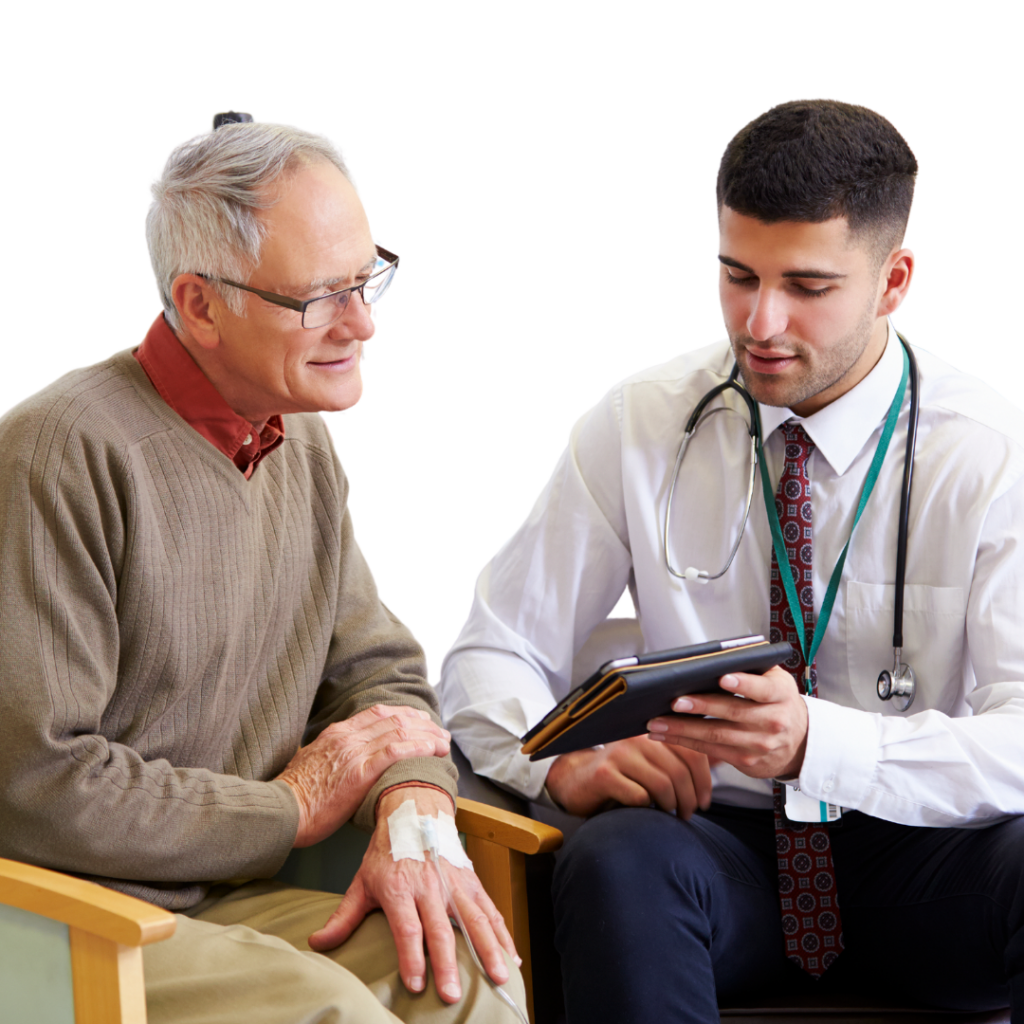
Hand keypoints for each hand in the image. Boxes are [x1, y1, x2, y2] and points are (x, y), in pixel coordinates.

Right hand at [277, 705, 450, 847]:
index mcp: (337, 733)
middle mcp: (348, 736)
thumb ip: (331, 755)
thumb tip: (342, 760)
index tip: (420, 721)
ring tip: (445, 743)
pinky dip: (419, 748)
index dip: (404, 714)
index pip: (377, 713)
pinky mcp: (360, 772)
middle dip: (422, 724)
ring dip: (428, 736)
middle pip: (394, 719)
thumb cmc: (294, 796)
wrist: (281, 810)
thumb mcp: (311, 764)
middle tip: (440, 732)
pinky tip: (434, 751)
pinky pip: (396, 752)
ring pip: (400, 732)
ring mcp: (354, 752)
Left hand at [308, 787, 519, 1002]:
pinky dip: (503, 934)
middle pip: (441, 928)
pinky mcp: (472, 880)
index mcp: (400, 887)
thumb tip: (317, 942)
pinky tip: (512, 958)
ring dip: (488, 949)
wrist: (414, 809)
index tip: (416, 983)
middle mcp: (430, 885)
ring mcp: (454, 882)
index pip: (407, 926)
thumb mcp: (362, 879)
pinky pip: (490, 910)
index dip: (411, 955)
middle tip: (451, 993)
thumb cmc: (387, 850)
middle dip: (447, 963)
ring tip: (498, 977)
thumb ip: (344, 916)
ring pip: (475, 919)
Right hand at [544, 734, 712, 817]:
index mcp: (653, 732)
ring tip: (671, 815)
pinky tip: (646, 811)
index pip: (691, 752)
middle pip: (679, 771)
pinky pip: (639, 796)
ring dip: (672, 806)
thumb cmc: (621, 774)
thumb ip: (680, 758)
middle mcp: (637, 738)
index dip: (704, 781)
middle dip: (689, 799)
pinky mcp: (605, 774)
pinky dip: (648, 808)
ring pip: (662, 784)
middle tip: (688, 814)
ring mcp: (619, 754)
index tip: (705, 802)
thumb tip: (722, 757)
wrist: (576, 780)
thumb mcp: (651, 762)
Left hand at [647, 665, 808, 778]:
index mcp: (780, 694)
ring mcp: (760, 744)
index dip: (743, 684)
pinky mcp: (746, 761)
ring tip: (657, 721)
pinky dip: (685, 742)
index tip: (722, 678)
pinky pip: (711, 750)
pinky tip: (665, 735)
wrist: (799, 742)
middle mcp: (773, 720)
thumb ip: (752, 668)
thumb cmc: (778, 702)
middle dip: (700, 707)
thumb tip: (713, 658)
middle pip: (733, 713)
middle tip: (674, 701)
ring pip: (716, 735)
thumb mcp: (776, 680)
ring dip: (682, 729)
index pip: (763, 688)